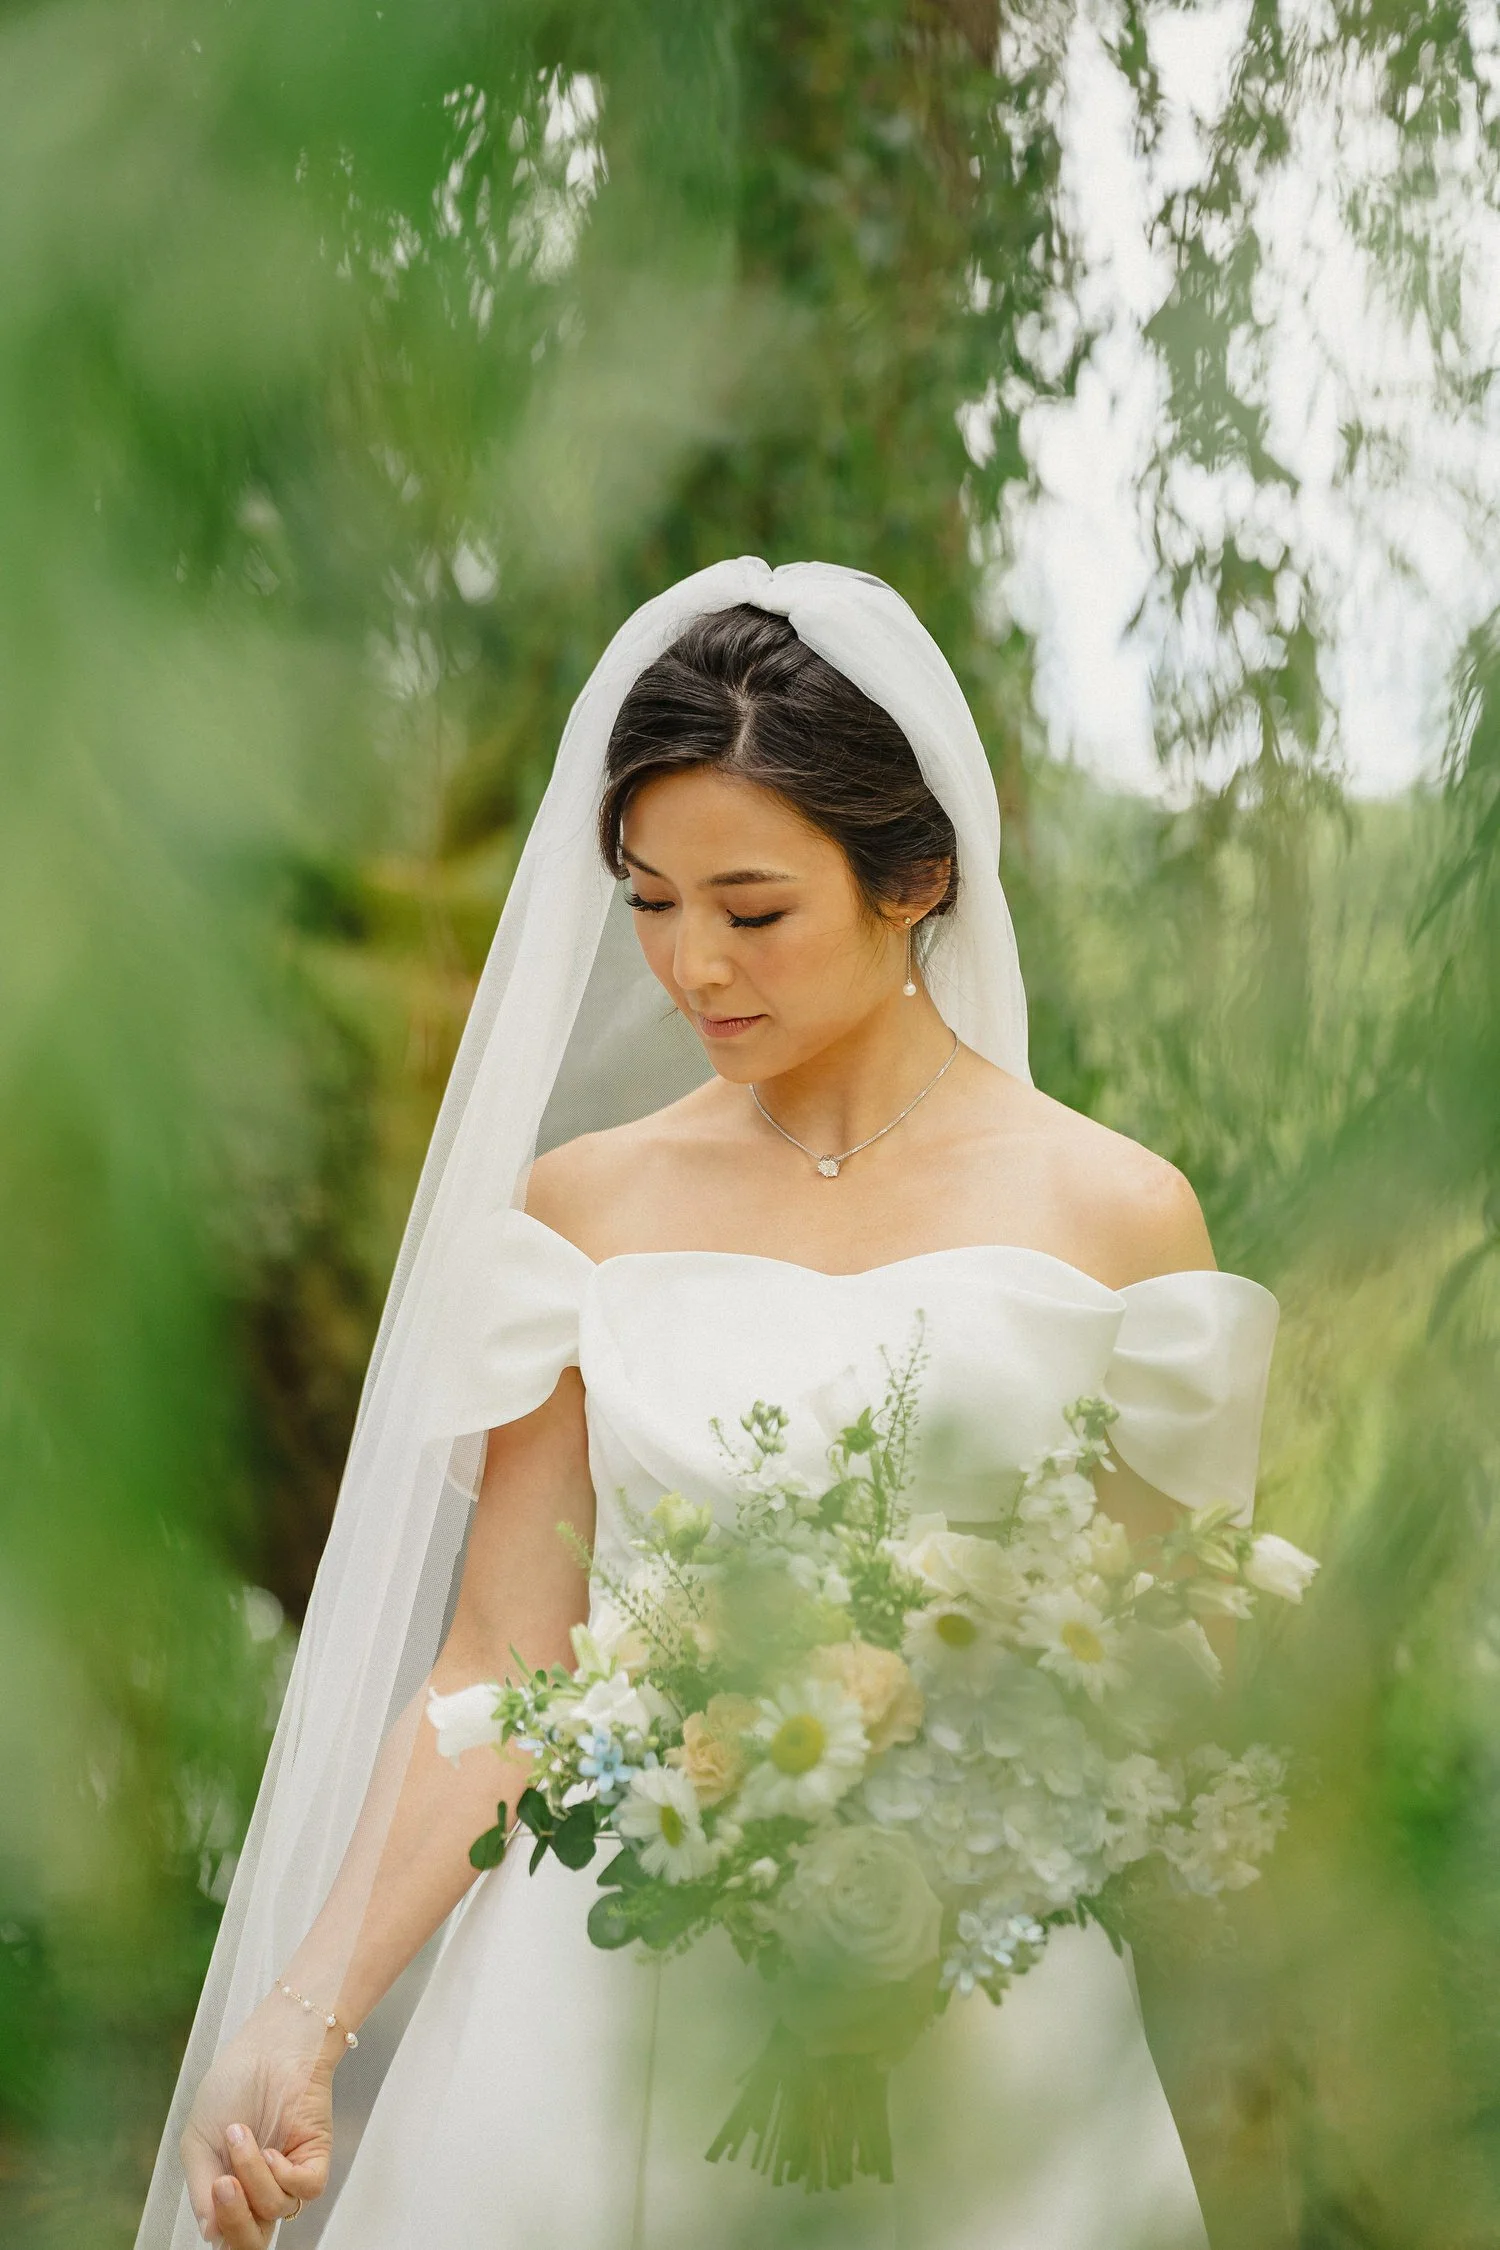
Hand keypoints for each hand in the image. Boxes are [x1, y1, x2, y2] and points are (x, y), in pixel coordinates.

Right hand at [180, 1995, 339, 2243]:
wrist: (266, 2047)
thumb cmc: (231, 2085)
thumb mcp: (198, 2141)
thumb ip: (201, 2190)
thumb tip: (211, 2234)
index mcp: (231, 2191)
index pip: (229, 2238)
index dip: (223, 2230)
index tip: (213, 2195)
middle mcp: (260, 2190)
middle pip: (253, 2241)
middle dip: (235, 2220)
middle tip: (223, 2183)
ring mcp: (288, 2175)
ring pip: (275, 2208)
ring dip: (252, 2172)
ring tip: (240, 2133)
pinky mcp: (314, 2158)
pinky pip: (305, 2190)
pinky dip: (283, 2173)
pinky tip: (271, 2148)